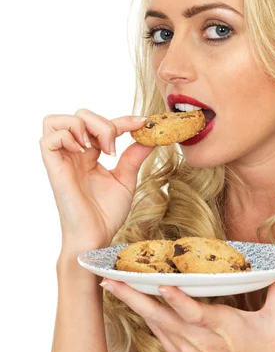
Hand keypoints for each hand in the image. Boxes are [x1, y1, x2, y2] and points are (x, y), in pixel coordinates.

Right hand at [39, 108, 153, 256]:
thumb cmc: (106, 214)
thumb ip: (134, 156)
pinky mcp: (53, 168)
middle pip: (78, 115)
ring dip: (83, 126)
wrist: (96, 236)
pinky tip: (84, 152)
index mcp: (89, 155)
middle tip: (113, 149)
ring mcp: (61, 160)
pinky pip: (48, 138)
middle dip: (102, 123)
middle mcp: (73, 154)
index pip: (101, 125)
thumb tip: (150, 136)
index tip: (144, 124)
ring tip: (98, 148)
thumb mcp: (125, 179)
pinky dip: (68, 136)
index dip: (123, 120)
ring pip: (57, 120)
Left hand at [100, 272, 274, 351]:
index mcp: (220, 327)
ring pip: (155, 325)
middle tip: (109, 281)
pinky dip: (147, 320)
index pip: (193, 311)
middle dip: (132, 298)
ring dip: (133, 306)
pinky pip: (160, 336)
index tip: (160, 285)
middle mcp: (197, 339)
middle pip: (159, 316)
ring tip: (114, 288)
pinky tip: (136, 308)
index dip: (176, 298)